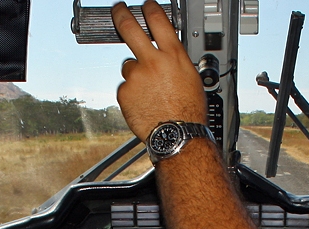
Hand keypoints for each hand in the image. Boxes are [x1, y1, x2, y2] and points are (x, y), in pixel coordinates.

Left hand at [112, 1, 206, 141]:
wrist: (177, 135)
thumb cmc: (188, 111)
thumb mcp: (190, 77)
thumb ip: (174, 60)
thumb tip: (166, 53)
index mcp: (173, 55)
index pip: (158, 20)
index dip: (149, 8)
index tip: (145, 6)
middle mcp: (153, 61)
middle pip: (129, 28)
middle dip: (121, 15)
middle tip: (118, 10)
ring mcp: (136, 76)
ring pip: (129, 66)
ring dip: (135, 74)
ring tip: (150, 93)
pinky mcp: (124, 91)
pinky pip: (125, 87)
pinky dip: (131, 94)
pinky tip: (144, 103)